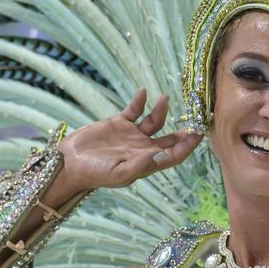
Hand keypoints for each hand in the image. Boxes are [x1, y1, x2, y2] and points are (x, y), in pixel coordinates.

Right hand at [57, 89, 201, 191]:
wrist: (70, 163)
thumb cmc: (95, 174)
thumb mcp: (119, 174)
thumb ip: (140, 165)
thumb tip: (160, 153)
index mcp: (146, 163)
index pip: (173, 155)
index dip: (187, 147)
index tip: (198, 134)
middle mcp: (142, 148)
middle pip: (169, 139)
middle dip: (183, 130)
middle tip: (197, 117)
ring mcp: (131, 135)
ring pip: (154, 121)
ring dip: (161, 110)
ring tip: (164, 98)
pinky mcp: (118, 123)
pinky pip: (134, 110)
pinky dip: (139, 101)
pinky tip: (144, 93)